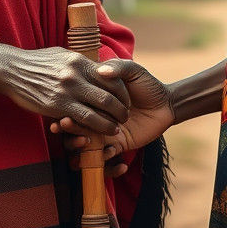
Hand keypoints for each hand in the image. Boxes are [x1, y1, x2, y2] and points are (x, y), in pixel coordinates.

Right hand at [0, 43, 129, 135]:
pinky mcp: (58, 106)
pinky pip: (85, 119)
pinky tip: (104, 132)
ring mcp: (68, 90)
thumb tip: (97, 68)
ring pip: (102, 108)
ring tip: (118, 126)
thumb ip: (80, 63)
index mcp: (80, 60)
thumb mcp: (61, 55)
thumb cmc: (36, 62)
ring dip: (114, 120)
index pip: (112, 76)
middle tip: (126, 115)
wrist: (11, 69)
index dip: (123, 90)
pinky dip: (99, 127)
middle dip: (123, 107)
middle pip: (111, 93)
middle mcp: (77, 74)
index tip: (126, 98)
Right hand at [51, 59, 174, 174]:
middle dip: (67, 129)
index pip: (73, 106)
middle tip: (66, 125)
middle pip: (73, 128)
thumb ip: (118, 68)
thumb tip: (101, 70)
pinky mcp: (116, 145)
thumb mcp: (133, 71)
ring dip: (78, 147)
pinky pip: (104, 158)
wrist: (165, 103)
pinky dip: (103, 159)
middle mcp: (95, 116)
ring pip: (83, 146)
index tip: (61, 114)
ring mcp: (104, 132)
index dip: (64, 111)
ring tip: (85, 141)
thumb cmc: (146, 84)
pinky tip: (111, 151)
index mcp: (93, 99)